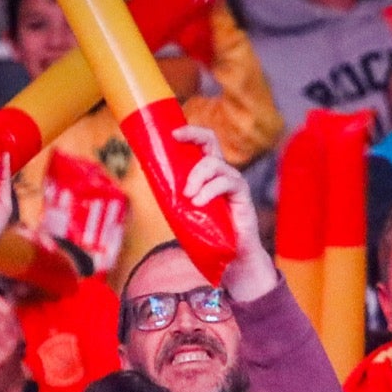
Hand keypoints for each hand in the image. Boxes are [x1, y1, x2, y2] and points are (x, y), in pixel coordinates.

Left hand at [174, 124, 276, 300]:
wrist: (230, 258)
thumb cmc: (207, 236)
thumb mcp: (183, 212)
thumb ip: (172, 196)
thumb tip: (148, 177)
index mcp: (207, 174)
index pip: (201, 144)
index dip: (189, 133)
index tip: (172, 134)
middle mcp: (221, 173)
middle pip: (211, 141)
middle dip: (193, 136)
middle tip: (176, 141)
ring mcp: (233, 182)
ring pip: (214, 164)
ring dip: (197, 176)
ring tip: (188, 196)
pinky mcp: (242, 195)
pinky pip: (226, 182)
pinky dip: (209, 190)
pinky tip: (198, 203)